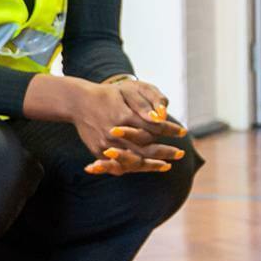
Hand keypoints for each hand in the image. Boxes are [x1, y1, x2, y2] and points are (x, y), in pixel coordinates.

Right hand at [72, 78, 186, 173]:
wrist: (77, 102)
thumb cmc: (106, 94)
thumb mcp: (126, 91)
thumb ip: (144, 103)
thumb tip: (160, 117)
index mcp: (124, 116)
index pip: (153, 127)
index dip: (170, 130)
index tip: (183, 132)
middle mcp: (115, 133)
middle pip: (146, 148)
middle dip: (166, 152)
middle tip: (181, 154)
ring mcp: (105, 144)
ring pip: (132, 160)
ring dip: (151, 165)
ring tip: (166, 166)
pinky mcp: (98, 151)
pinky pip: (117, 165)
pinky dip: (132, 168)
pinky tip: (144, 168)